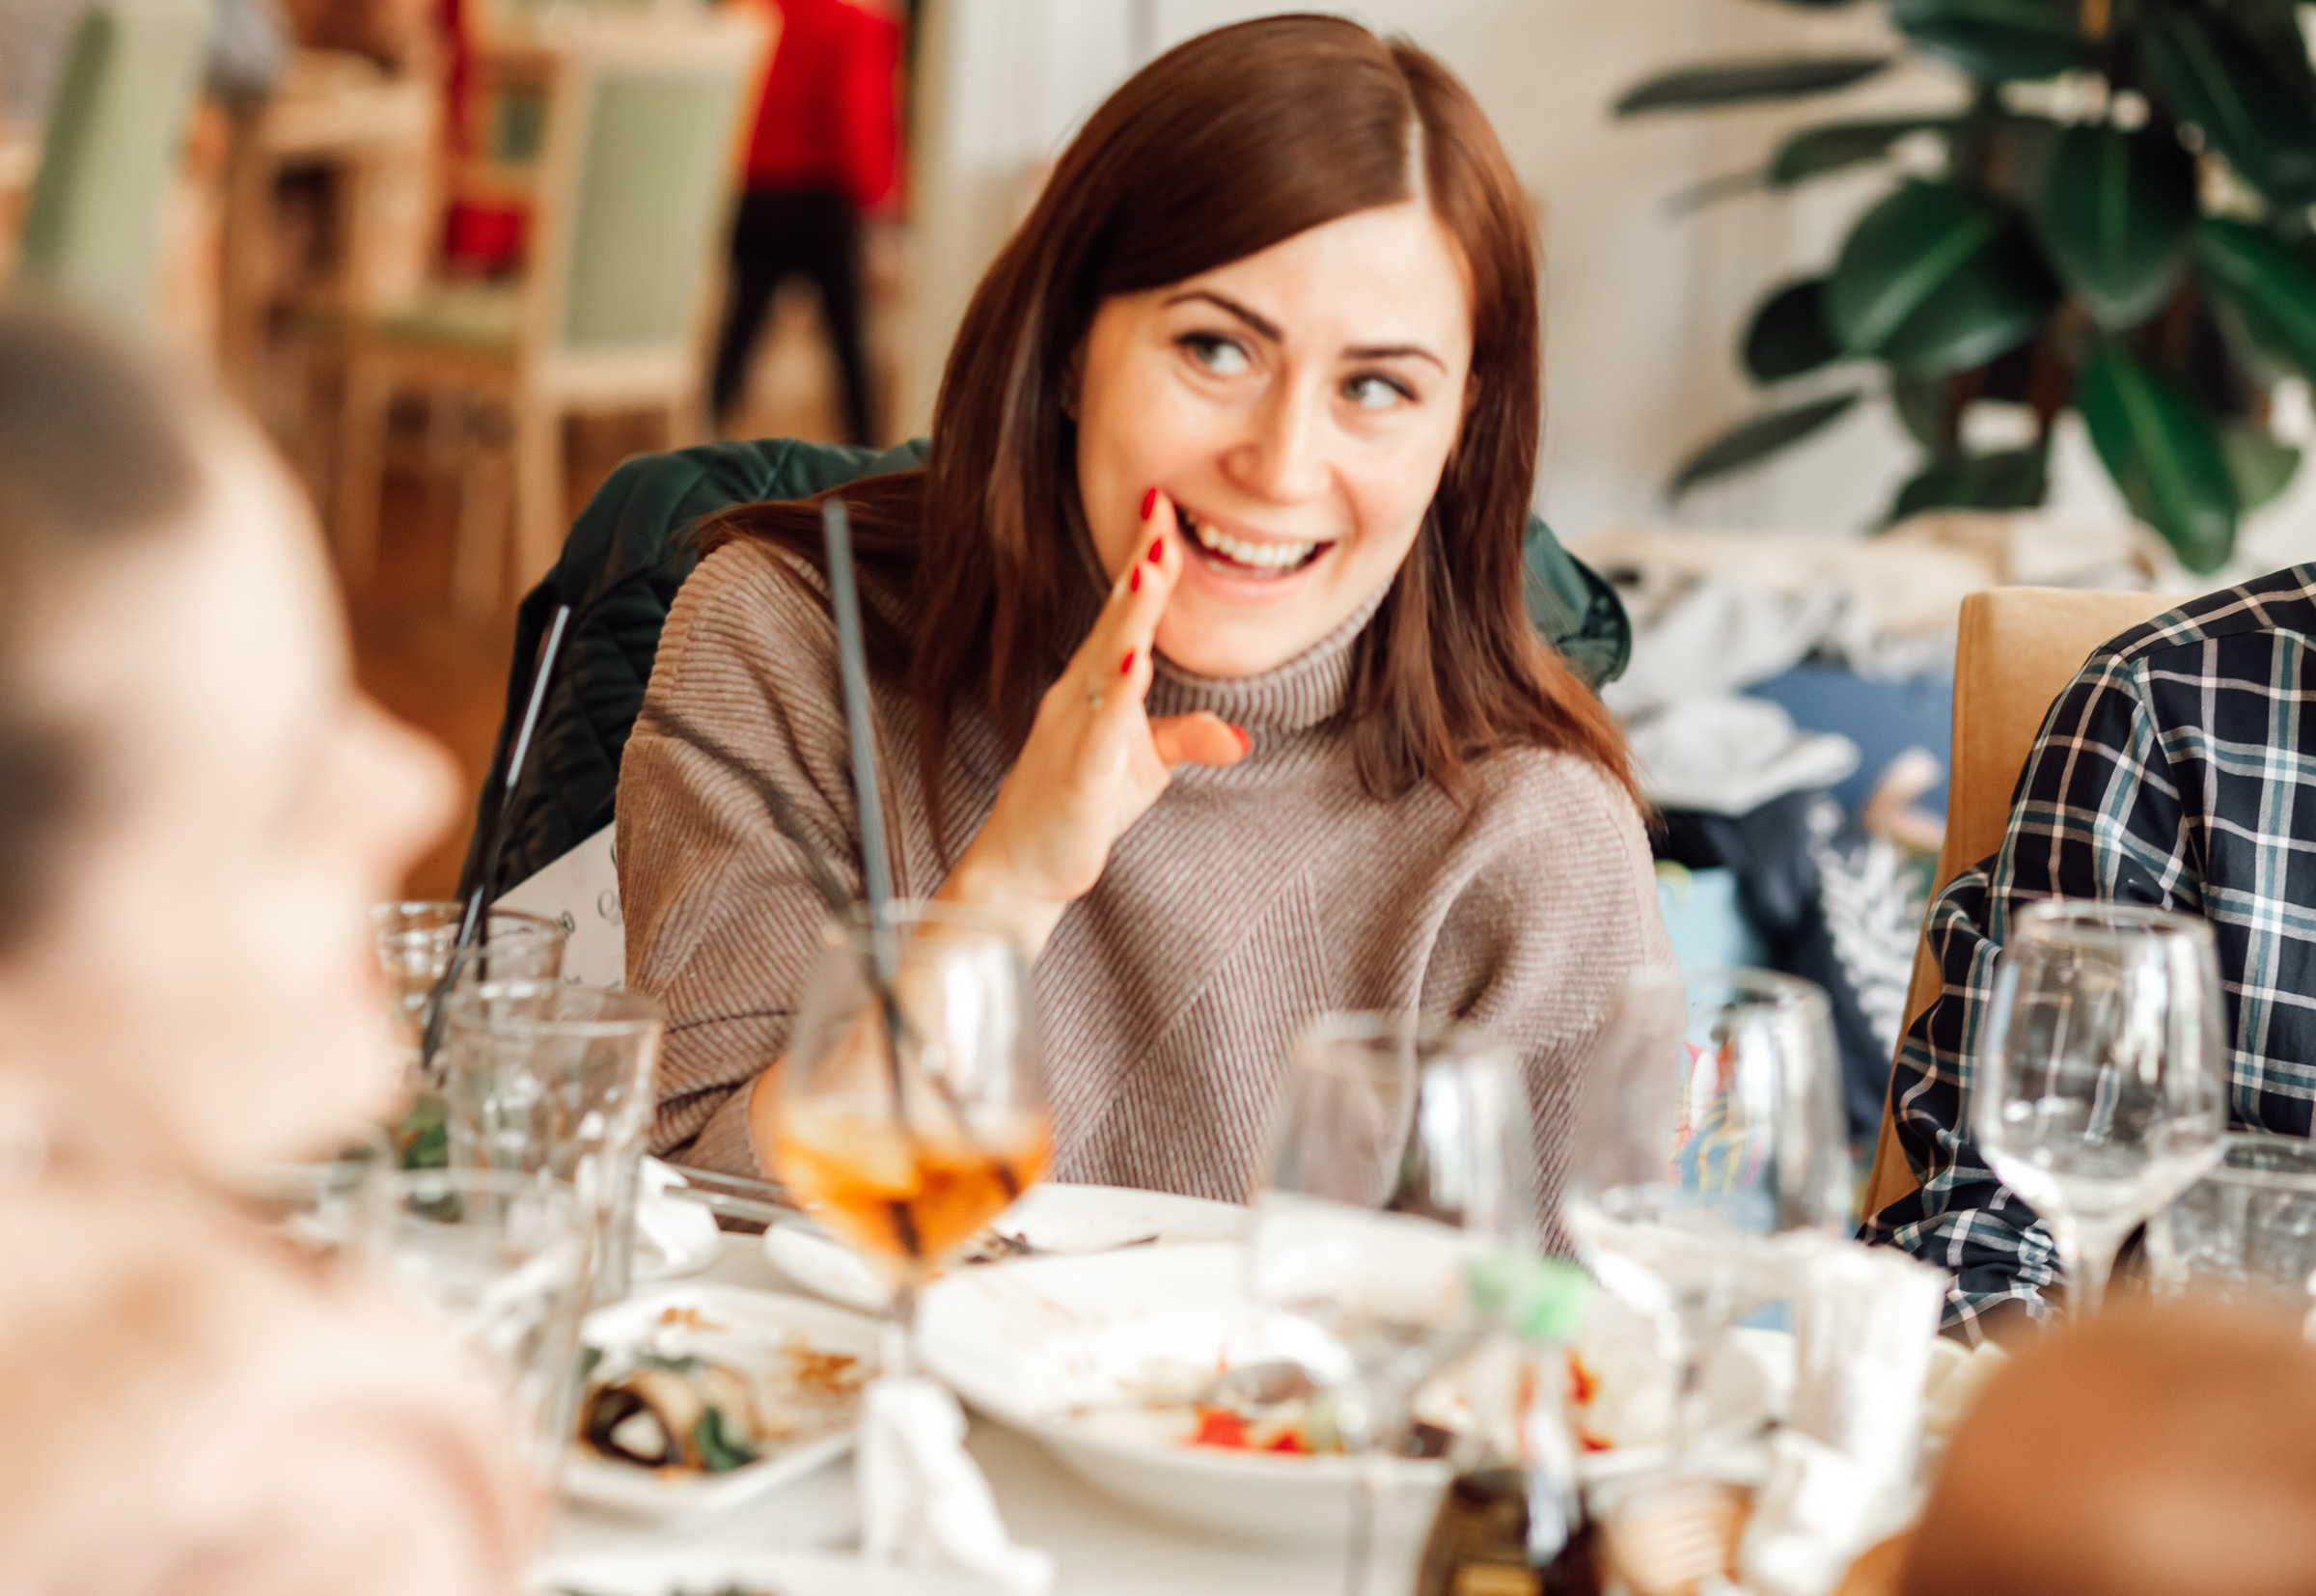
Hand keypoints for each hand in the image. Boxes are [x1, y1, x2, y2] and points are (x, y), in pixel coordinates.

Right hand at [939, 489, 1250, 954]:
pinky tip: (1134, 667)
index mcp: (1096, 683)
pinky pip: (1097, 730)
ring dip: (1128, 618)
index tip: (1163, 504)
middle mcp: (1079, 694)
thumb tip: (1238, 735)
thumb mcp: (1146, 766)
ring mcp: (1073, 730)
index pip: (1126, 612)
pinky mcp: (1076, 775)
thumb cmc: (1082, 803)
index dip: (1146, 561)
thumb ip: (1188, 739)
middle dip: (1139, 566)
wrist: (1024, 865)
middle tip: (1159, 508)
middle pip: (1115, 620)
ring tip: (1150, 571)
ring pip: (1104, 664)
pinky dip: (1116, 697)